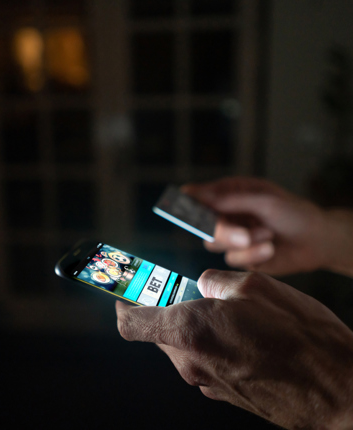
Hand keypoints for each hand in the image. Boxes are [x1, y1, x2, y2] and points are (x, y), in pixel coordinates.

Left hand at [116, 270, 352, 429]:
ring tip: (229, 313)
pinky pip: (205, 361)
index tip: (123, 291)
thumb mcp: (254, 286)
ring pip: (184, 346)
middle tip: (193, 291)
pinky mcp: (225, 394)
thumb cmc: (299, 335)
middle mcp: (191, 362)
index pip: (132, 322)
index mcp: (189, 330)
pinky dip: (211, 344)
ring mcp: (208, 383)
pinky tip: (243, 336)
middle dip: (171, 308)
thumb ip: (218, 282)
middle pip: (161, 331)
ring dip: (195, 326)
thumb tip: (205, 284)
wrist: (338, 391)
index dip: (122, 303)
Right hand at [182, 177, 352, 275]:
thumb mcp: (264, 200)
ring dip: (243, 242)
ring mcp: (232, 236)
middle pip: (201, 224)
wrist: (316, 241)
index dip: (186, 202)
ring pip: (213, 243)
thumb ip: (230, 199)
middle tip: (245, 236)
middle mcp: (226, 215)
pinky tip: (270, 248)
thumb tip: (197, 193)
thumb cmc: (294, 212)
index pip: (199, 196)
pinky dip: (253, 255)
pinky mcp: (240, 256)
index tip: (175, 207)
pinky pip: (233, 259)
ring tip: (268, 235)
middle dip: (223, 231)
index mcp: (230, 194)